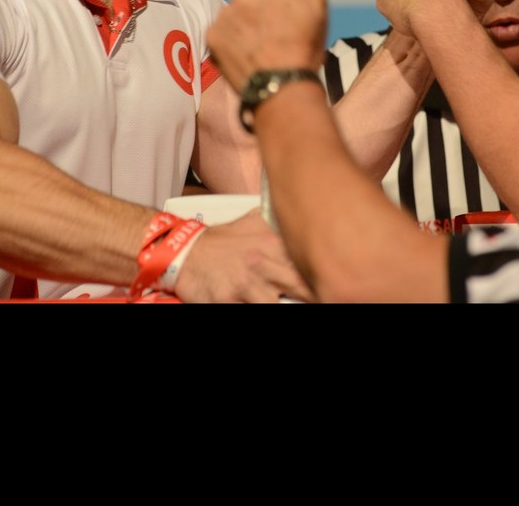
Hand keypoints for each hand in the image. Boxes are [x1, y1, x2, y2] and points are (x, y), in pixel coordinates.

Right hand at [173, 209, 316, 302]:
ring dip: (279, 302)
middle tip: (321, 296)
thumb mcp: (254, 221)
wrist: (186, 253)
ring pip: (276, 305)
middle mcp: (263, 263)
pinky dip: (255, 306)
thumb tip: (305, 207)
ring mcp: (246, 284)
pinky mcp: (229, 301)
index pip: (309, 261)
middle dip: (312, 295)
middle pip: (302, 287)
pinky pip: (251, 311)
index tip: (332, 281)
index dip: (322, 275)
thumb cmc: (224, 241)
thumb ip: (279, 219)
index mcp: (273, 242)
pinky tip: (256, 300)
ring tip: (281, 298)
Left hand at [208, 0, 334, 91]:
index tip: (291, 29)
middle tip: (277, 41)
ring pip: (237, 18)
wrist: (283, 86)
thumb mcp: (318, 6)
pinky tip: (246, 57)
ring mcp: (226, 15)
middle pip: (252, 3)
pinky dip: (231, 44)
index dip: (285, 11)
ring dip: (245, 30)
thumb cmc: (305, 47)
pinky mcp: (212, 36)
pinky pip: (221, 35)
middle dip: (262, 17)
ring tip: (261, 52)